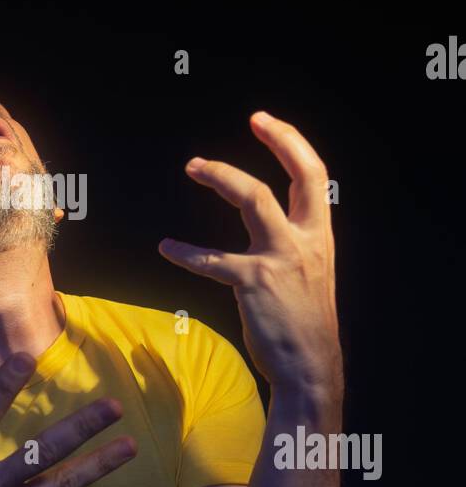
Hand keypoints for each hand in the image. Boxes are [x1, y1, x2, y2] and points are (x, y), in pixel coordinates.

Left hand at [158, 111, 342, 394]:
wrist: (309, 366)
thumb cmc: (303, 322)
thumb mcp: (311, 273)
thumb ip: (294, 244)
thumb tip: (272, 222)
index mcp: (319, 237)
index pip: (315, 177)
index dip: (293, 143)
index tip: (267, 122)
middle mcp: (306, 242)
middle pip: (296, 177)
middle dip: (278, 141)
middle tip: (252, 120)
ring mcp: (281, 259)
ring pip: (254, 199)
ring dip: (222, 175)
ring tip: (194, 165)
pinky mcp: (253, 282)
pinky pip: (211, 260)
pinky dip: (186, 252)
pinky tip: (167, 247)